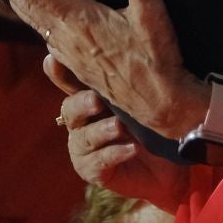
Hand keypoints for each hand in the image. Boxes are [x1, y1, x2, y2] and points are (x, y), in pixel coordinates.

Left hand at [0, 0, 204, 138]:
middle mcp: (65, 38)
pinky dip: (31, 17)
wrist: (156, 101)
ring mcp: (68, 53)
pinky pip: (43, 34)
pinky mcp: (75, 63)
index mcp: (79, 21)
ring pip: (32, 22)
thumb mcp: (151, 15)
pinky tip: (37, 17)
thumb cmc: (154, 58)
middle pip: (26, 6)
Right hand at [51, 67, 191, 209]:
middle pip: (71, 110)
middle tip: (96, 101)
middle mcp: (82, 121)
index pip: (71, 82)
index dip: (60, 72)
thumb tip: (139, 51)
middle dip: (81, 104)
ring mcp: (84, 148)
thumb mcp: (146, 100)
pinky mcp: (92, 170)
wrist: (168, 167)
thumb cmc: (155, 125)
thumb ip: (136, 82)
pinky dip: (115, 153)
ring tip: (119, 126)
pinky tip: (132, 148)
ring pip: (84, 137)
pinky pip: (99, 162)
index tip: (53, 59)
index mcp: (91, 98)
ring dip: (101, 131)